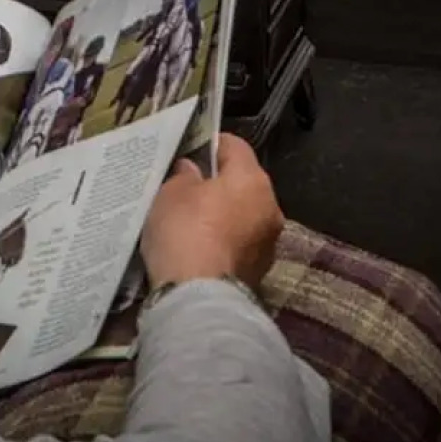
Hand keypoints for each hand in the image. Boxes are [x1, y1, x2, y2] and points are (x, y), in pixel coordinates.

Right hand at [140, 134, 283, 290]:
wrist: (199, 297)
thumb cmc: (185, 232)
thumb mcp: (170, 193)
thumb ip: (183, 175)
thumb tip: (192, 170)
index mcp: (252, 179)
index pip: (235, 146)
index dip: (210, 144)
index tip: (189, 152)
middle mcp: (270, 206)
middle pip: (243, 183)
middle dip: (218, 183)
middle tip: (187, 188)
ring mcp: (269, 241)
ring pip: (244, 215)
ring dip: (224, 214)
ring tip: (192, 221)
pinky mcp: (260, 270)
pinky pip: (240, 243)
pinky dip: (224, 241)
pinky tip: (201, 247)